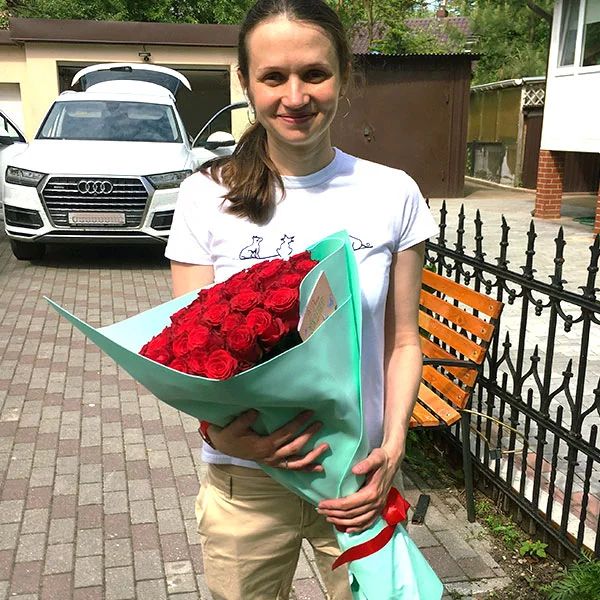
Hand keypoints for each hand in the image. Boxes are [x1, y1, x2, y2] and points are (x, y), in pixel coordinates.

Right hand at [207, 409, 328, 471]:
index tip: (309, 412)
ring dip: (313, 455)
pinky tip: (319, 468)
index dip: (298, 423)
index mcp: (264, 445)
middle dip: (309, 435)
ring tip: (326, 447)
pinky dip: (307, 469)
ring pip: (297, 462)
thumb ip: (244, 419)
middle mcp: (271, 456)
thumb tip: (255, 411)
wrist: (225, 447)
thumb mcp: (233, 427)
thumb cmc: (230, 434)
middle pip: (295, 446)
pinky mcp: (275, 464)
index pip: (286, 433)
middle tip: (320, 424)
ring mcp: (274, 462)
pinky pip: (293, 468)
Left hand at [317, 447, 401, 532]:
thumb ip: (366, 464)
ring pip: (357, 521)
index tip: (321, 503)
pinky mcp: (379, 508)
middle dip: (333, 514)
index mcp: (372, 492)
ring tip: (328, 518)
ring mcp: (378, 507)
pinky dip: (357, 528)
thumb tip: (354, 470)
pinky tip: (348, 529)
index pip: (348, 504)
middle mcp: (375, 503)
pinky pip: (368, 523)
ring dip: (342, 522)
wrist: (393, 461)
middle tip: (320, 510)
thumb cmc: (382, 458)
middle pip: (351, 514)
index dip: (333, 506)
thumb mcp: (375, 457)